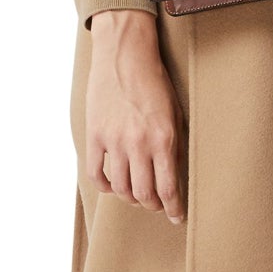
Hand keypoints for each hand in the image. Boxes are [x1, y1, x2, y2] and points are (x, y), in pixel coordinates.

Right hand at [84, 10, 183, 223]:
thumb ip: (174, 145)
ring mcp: (113, 140)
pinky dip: (105, 187)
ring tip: (137, 195)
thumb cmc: (155, 82)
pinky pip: (96, 174)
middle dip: (153, 206)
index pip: (168, 188)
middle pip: (143, 194)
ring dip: (130, 198)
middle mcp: (138, 143)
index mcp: (163, 139)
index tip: (177, 217)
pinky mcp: (94, 135)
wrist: (124, 54)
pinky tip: (113, 185)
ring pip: (120, 188)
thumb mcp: (175, 113)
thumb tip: (174, 176)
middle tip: (157, 205)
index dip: (173, 208)